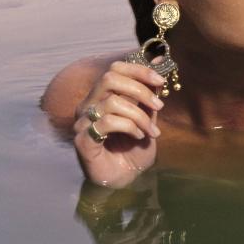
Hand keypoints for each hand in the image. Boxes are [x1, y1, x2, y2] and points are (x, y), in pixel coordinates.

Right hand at [73, 61, 165, 187]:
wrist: (125, 181)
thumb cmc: (133, 152)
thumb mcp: (147, 120)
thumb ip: (149, 96)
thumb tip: (160, 62)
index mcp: (101, 98)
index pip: (115, 69)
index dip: (138, 69)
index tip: (160, 80)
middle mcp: (88, 106)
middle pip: (110, 78)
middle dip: (140, 89)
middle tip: (159, 107)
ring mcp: (83, 122)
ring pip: (112, 101)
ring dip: (139, 116)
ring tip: (150, 132)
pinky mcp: (82, 139)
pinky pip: (107, 122)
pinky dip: (129, 127)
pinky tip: (137, 137)